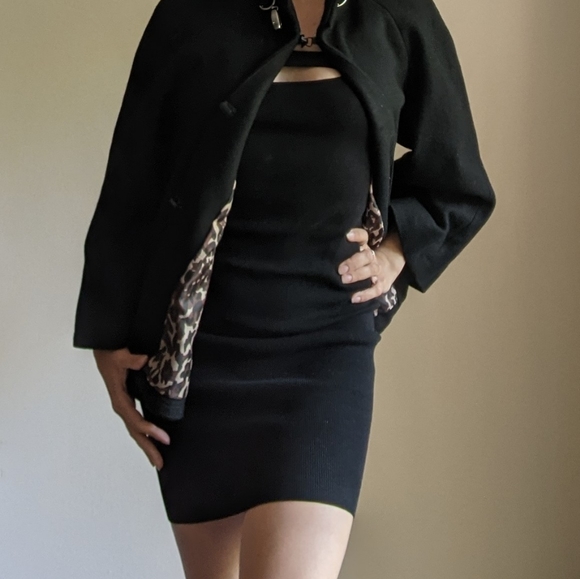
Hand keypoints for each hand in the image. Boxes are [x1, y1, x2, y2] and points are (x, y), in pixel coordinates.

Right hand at [93, 348, 169, 469]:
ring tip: (158, 459)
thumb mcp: (119, 355)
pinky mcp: (128, 401)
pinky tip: (153, 439)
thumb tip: (143, 361)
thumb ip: (131, 359)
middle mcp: (121, 404)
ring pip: (135, 429)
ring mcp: (124, 404)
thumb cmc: (111, 352)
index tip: (164, 438)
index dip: (149, 429)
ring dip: (146, 444)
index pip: (135, 419)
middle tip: (161, 463)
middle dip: (148, 447)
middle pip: (135, 431)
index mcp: (119, 397)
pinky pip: (136, 421)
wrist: (103, 348)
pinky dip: (145, 433)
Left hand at [338, 227, 405, 303]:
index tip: (347, 236)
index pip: (363, 237)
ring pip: (370, 272)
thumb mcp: (360, 250)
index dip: (357, 235)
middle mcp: (374, 259)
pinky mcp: (382, 286)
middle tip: (340, 269)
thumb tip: (337, 240)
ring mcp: (379, 273)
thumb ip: (350, 247)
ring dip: (357, 276)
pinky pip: (374, 291)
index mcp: (366, 248)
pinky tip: (353, 298)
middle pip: (366, 257)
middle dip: (353, 262)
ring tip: (344, 280)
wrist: (389, 267)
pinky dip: (365, 295)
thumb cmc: (365, 260)